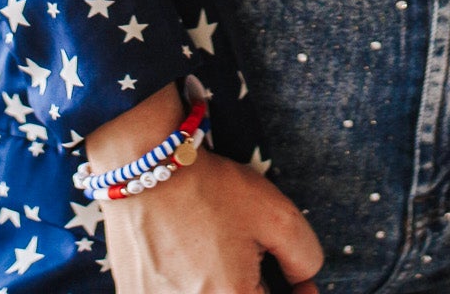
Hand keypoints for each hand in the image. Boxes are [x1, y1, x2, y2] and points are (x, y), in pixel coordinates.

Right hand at [102, 145, 323, 293]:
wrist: (145, 168)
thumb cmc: (210, 190)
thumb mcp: (277, 214)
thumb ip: (304, 255)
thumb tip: (302, 280)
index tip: (300, 285)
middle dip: (251, 286)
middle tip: (250, 258)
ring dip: (218, 283)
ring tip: (212, 250)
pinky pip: (173, 293)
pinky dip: (184, 282)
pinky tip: (182, 254)